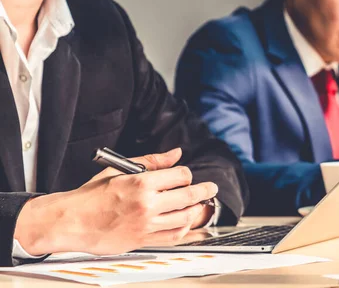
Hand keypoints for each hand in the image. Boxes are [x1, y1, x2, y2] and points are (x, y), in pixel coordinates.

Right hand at [15, 148, 217, 255]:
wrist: (71, 221)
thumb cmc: (91, 195)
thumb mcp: (119, 169)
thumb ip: (152, 161)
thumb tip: (176, 153)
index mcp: (141, 183)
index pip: (181, 176)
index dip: (187, 174)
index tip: (187, 176)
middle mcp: (146, 204)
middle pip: (189, 197)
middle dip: (205, 191)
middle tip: (211, 188)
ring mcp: (146, 225)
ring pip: (184, 218)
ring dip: (196, 211)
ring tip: (199, 206)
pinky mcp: (142, 240)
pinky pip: (173, 237)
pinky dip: (184, 229)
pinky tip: (186, 223)